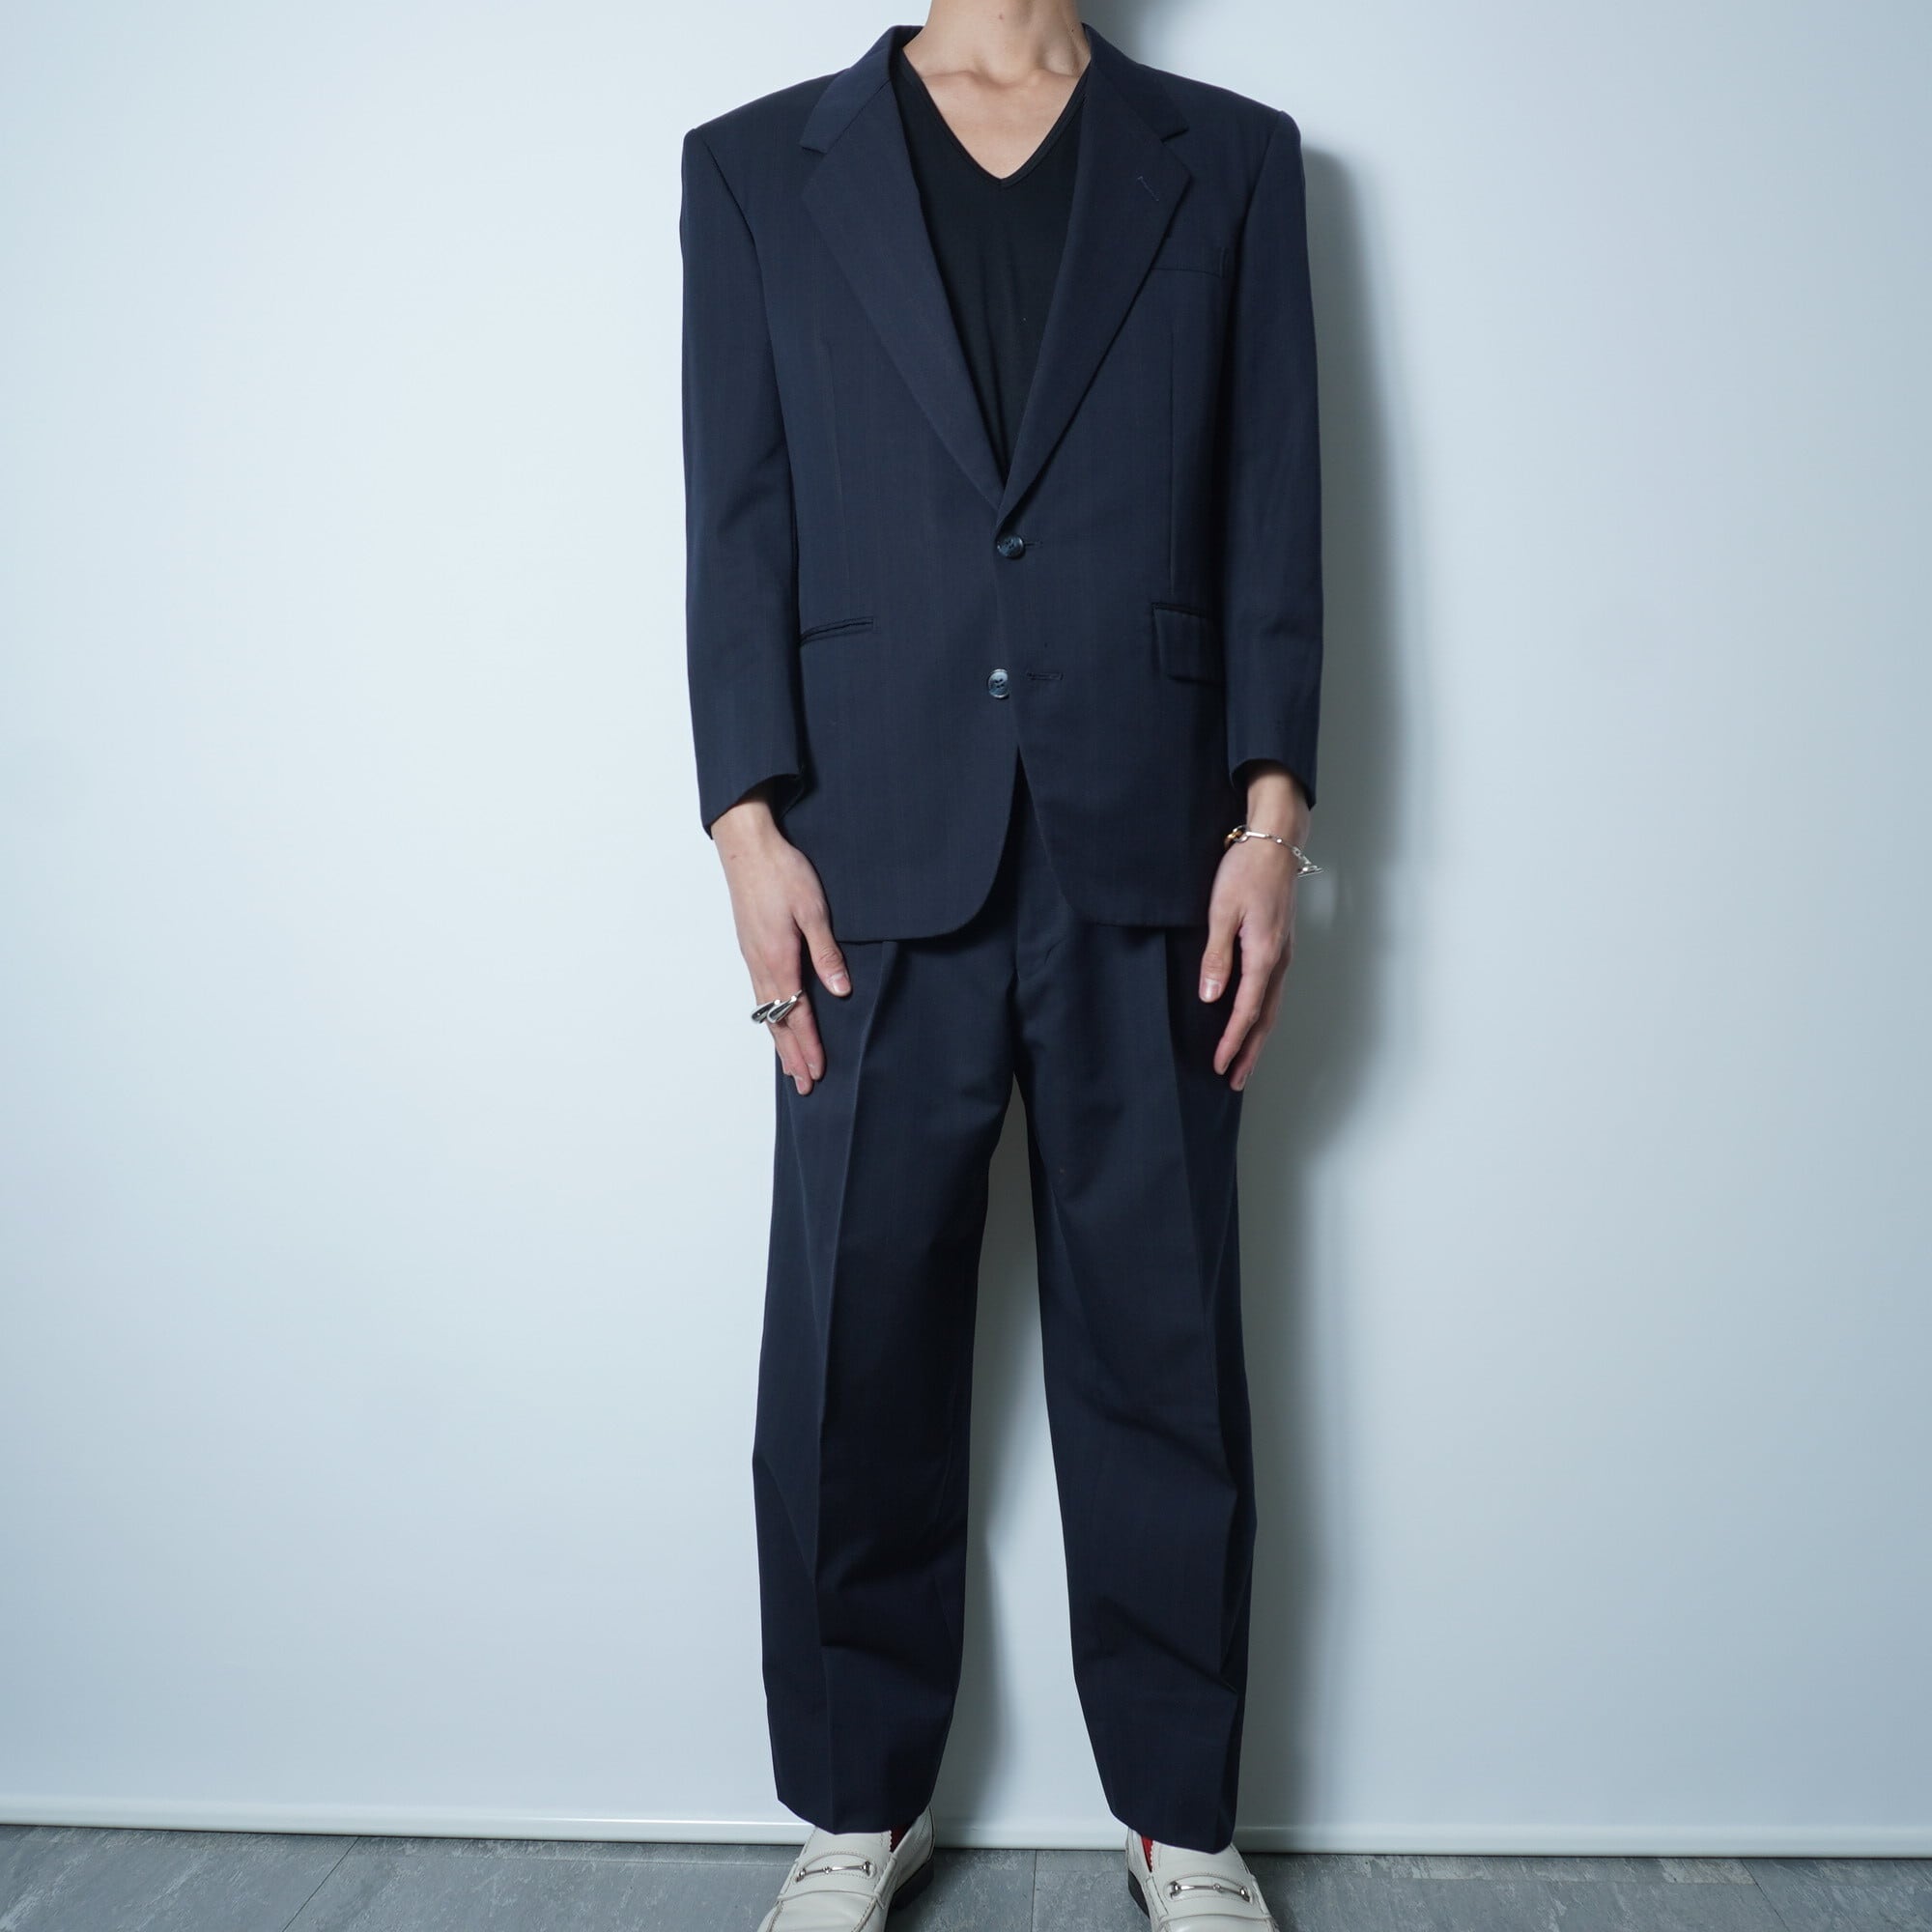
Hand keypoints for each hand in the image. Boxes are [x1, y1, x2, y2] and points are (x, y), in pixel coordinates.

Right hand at [712, 788, 849, 1095]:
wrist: (746, 847)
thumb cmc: (783, 873)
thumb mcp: (814, 910)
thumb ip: (827, 953)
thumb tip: (841, 990)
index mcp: (780, 960)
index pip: (797, 1015)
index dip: (809, 1046)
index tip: (817, 1073)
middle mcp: (761, 965)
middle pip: (778, 1023)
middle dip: (793, 1056)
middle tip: (804, 1086)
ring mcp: (752, 958)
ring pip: (767, 1012)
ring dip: (780, 1042)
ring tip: (790, 1067)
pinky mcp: (750, 949)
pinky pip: (760, 995)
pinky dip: (770, 1019)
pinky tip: (775, 1023)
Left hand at [1199, 766, 1308, 1090]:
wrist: (1274, 841)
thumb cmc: (1245, 870)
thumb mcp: (1221, 911)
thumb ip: (1216, 957)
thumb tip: (1211, 998)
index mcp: (1264, 954)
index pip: (1246, 1010)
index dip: (1232, 1041)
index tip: (1219, 1065)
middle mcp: (1278, 960)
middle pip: (1265, 1018)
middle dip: (1249, 1052)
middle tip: (1235, 1082)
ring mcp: (1283, 954)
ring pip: (1272, 1007)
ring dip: (1257, 1038)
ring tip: (1243, 1064)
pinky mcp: (1280, 946)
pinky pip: (1272, 991)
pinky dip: (1263, 1016)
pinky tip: (1253, 1024)